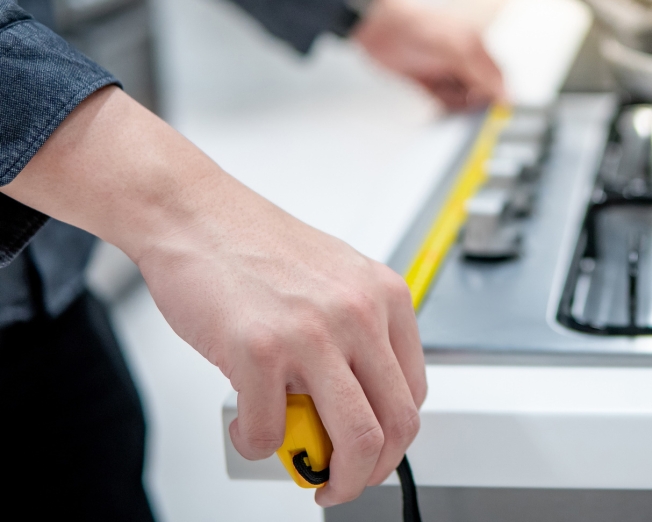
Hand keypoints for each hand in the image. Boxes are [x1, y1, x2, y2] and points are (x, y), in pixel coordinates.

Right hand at [138, 176, 426, 506]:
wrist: (195, 213)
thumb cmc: (256, 246)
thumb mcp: (336, 280)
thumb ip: (357, 333)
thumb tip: (362, 399)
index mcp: (385, 297)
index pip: (414, 391)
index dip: (395, 437)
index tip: (374, 451)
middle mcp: (359, 314)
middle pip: (395, 423)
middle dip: (372, 471)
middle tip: (344, 481)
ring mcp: (312, 332)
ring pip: (353, 438)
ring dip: (333, 478)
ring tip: (307, 474)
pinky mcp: (259, 350)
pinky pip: (270, 431)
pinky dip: (256, 445)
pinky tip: (245, 426)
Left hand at [353, 0, 504, 110]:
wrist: (380, 27)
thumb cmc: (418, 27)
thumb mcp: (459, 49)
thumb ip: (482, 74)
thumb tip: (503, 94)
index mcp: (474, 46)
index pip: (497, 76)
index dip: (499, 93)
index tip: (499, 111)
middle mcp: (461, 58)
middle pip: (480, 90)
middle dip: (476, 101)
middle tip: (469, 106)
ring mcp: (444, 70)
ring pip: (461, 98)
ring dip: (458, 104)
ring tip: (447, 98)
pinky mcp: (426, 82)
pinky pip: (442, 101)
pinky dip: (442, 106)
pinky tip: (438, 104)